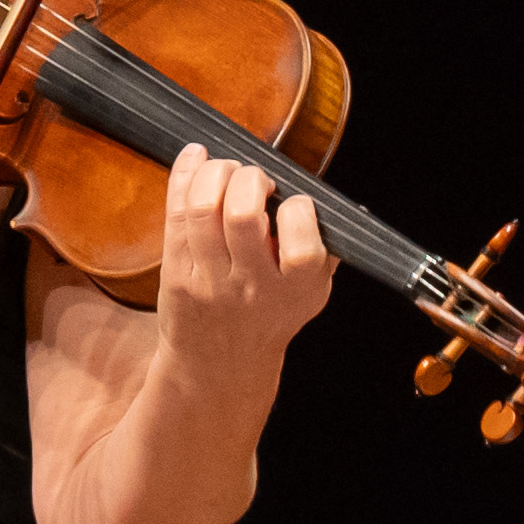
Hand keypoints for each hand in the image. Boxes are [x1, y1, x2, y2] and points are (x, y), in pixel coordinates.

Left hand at [149, 144, 337, 389]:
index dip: (298, 208)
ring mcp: (210, 280)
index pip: (302, 243)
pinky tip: (194, 159)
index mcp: (296, 288)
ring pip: (202, 208)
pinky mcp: (177, 273)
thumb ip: (326, 253)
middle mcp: (252, 285)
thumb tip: (348, 211)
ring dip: (213, 173)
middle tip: (253, 180)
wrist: (219, 364)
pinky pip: (176, 214)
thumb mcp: (311, 295)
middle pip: (241, 214)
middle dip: (248, 178)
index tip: (293, 203)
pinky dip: (183, 176)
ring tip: (224, 172)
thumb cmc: (269, 319)